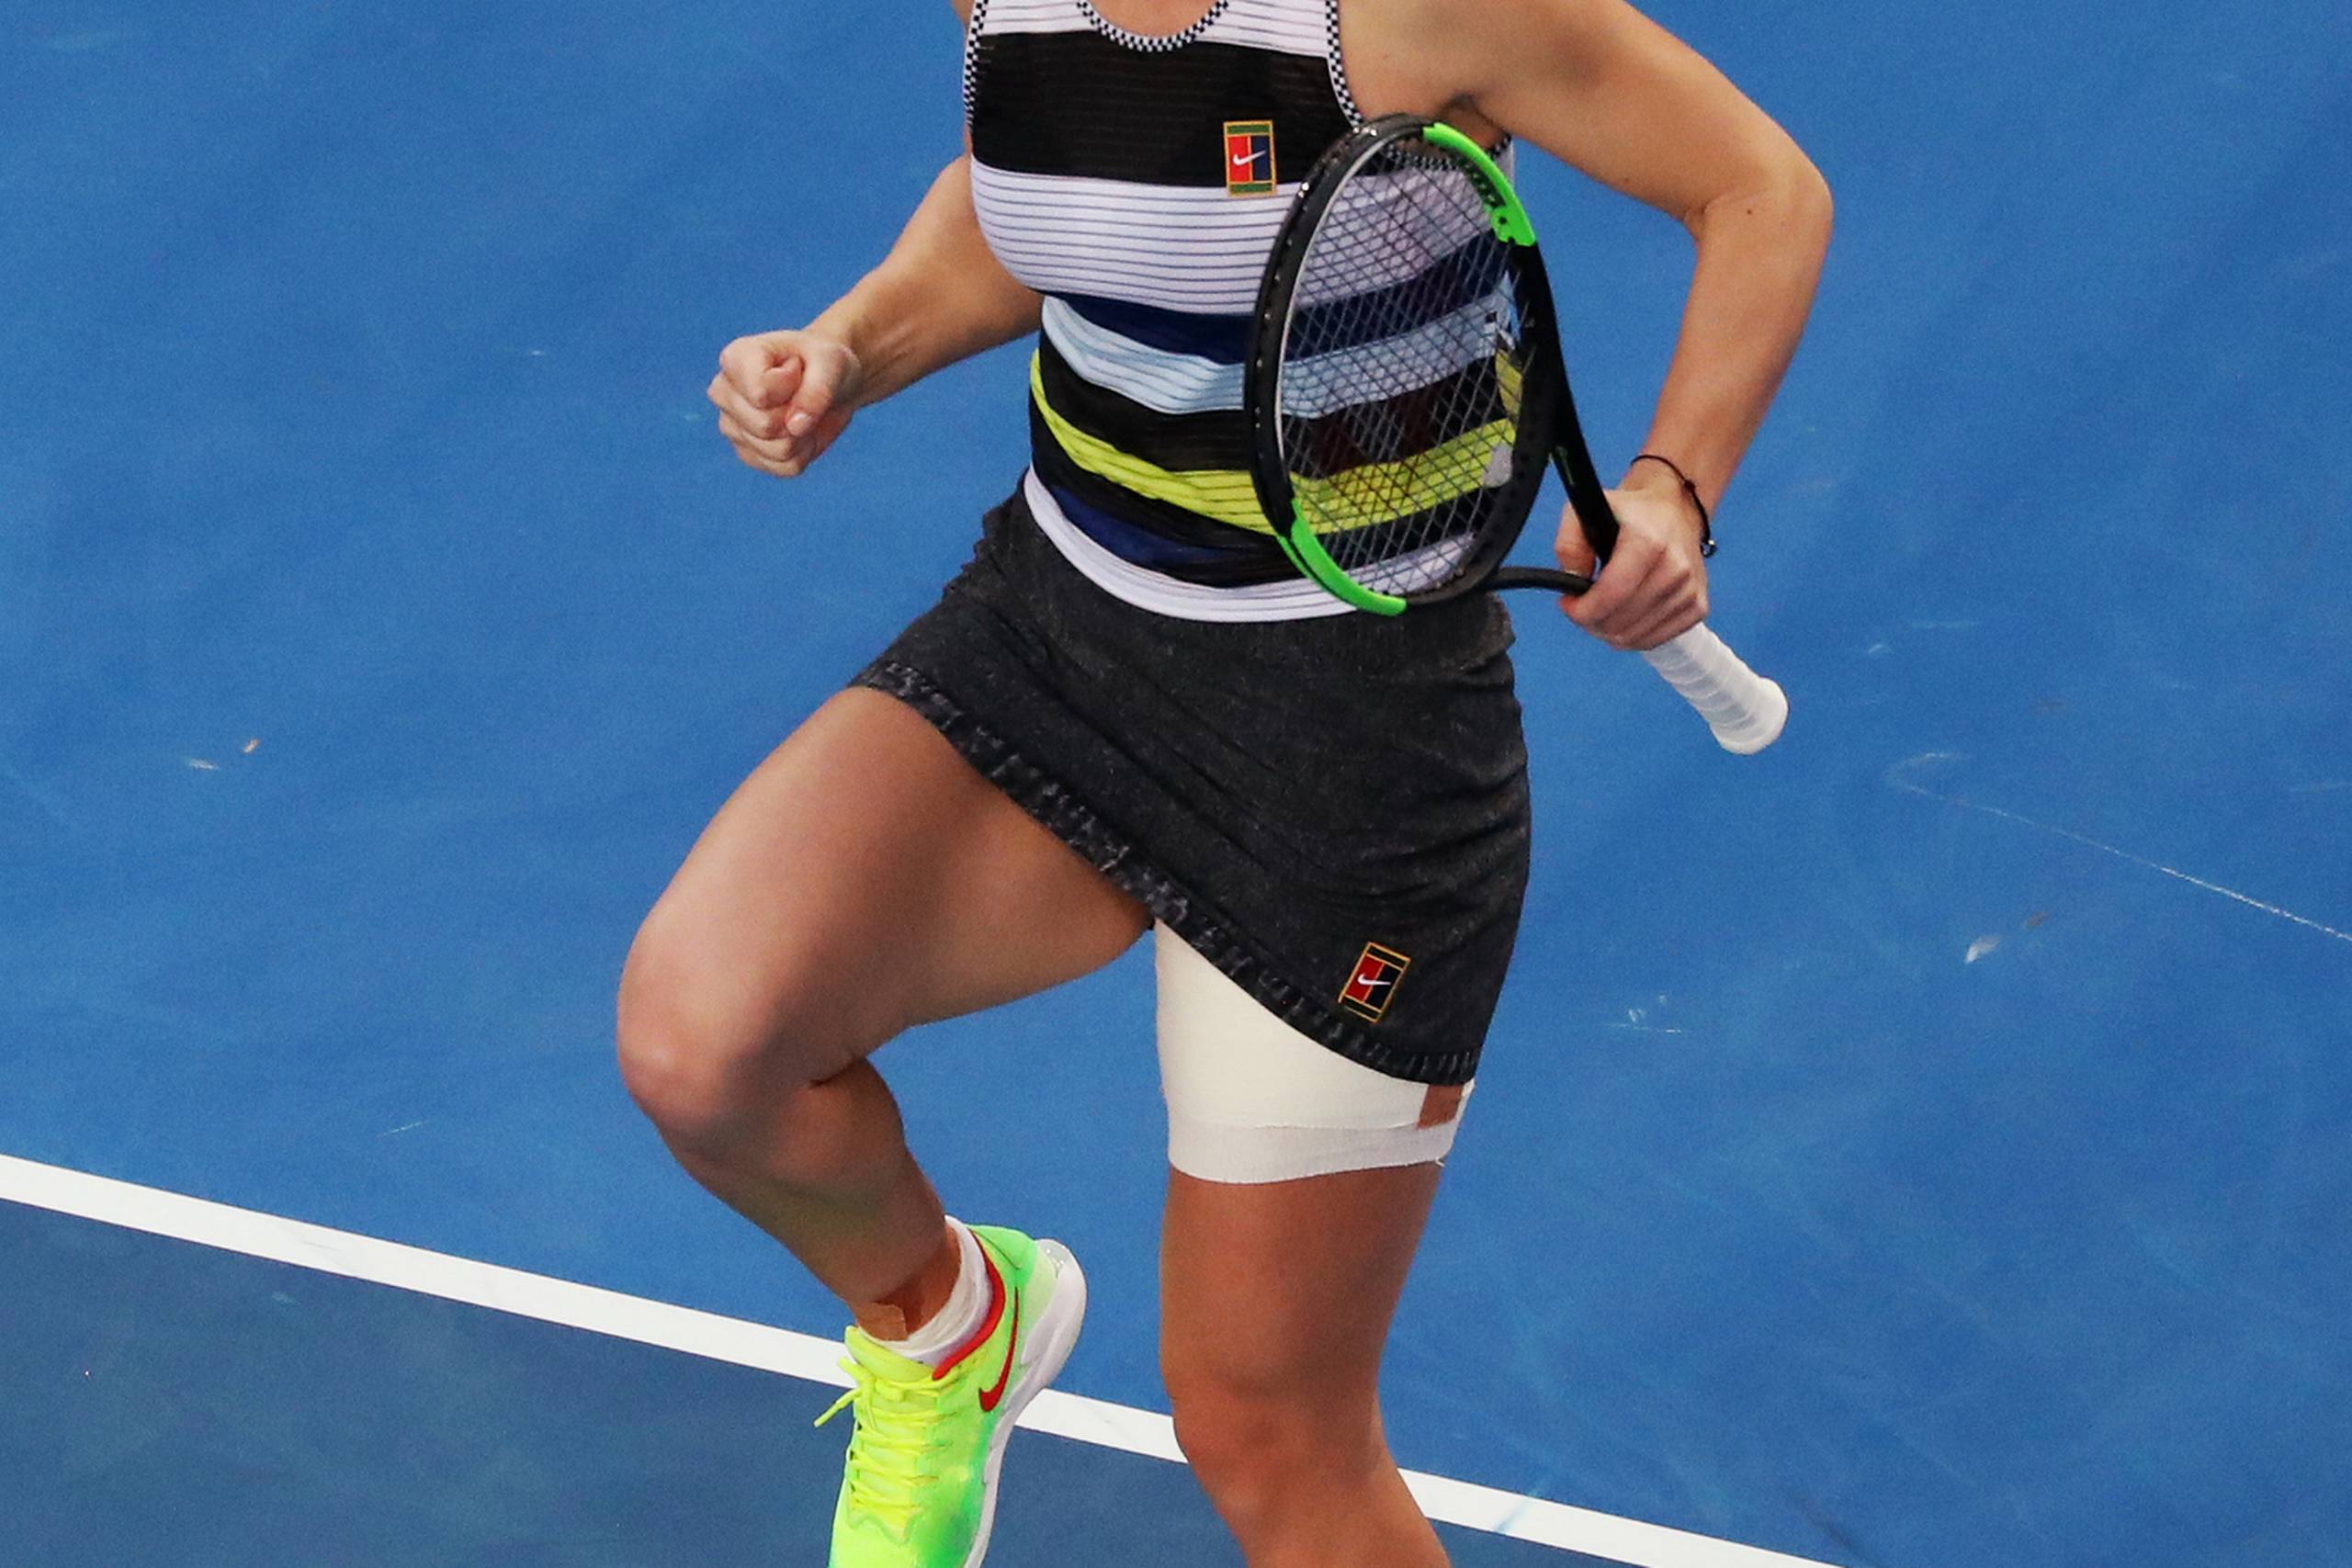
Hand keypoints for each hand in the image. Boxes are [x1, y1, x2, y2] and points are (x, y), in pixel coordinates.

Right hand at [707, 330, 864, 477]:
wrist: (828, 381)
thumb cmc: (823, 362)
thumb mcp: (831, 363)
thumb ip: (817, 390)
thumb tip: (796, 428)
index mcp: (735, 359)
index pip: (760, 393)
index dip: (792, 387)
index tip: (797, 368)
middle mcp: (723, 393)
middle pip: (765, 426)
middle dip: (798, 415)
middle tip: (803, 394)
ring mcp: (731, 426)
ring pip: (776, 450)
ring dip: (803, 435)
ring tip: (803, 411)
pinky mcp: (747, 453)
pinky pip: (784, 467)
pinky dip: (804, 453)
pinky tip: (801, 431)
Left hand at [1552, 477, 1710, 650]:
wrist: (1675, 512)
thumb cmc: (1631, 514)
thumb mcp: (1589, 510)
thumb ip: (1569, 543)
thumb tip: (1571, 579)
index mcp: (1649, 542)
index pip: (1611, 595)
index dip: (1582, 610)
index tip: (1569, 603)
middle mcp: (1676, 568)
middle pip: (1620, 622)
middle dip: (1591, 621)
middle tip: (1583, 606)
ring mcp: (1690, 591)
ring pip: (1634, 637)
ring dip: (1609, 631)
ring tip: (1602, 608)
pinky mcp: (1698, 607)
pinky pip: (1653, 640)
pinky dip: (1632, 636)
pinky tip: (1624, 616)